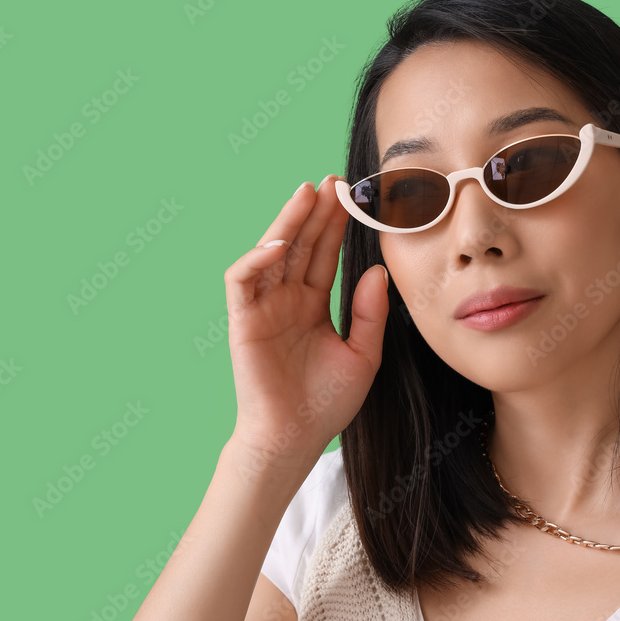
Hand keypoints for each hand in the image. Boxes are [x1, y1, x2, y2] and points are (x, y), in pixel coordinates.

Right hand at [222, 173, 388, 472]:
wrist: (296, 439)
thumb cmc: (326, 403)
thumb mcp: (363, 354)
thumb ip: (370, 313)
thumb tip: (378, 270)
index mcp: (312, 304)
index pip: (324, 254)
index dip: (336, 225)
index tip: (354, 196)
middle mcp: (286, 299)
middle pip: (300, 244)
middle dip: (315, 212)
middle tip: (334, 181)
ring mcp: (262, 307)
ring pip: (272, 252)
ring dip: (287, 222)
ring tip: (308, 194)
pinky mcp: (242, 320)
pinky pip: (242, 280)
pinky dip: (257, 258)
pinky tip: (280, 244)